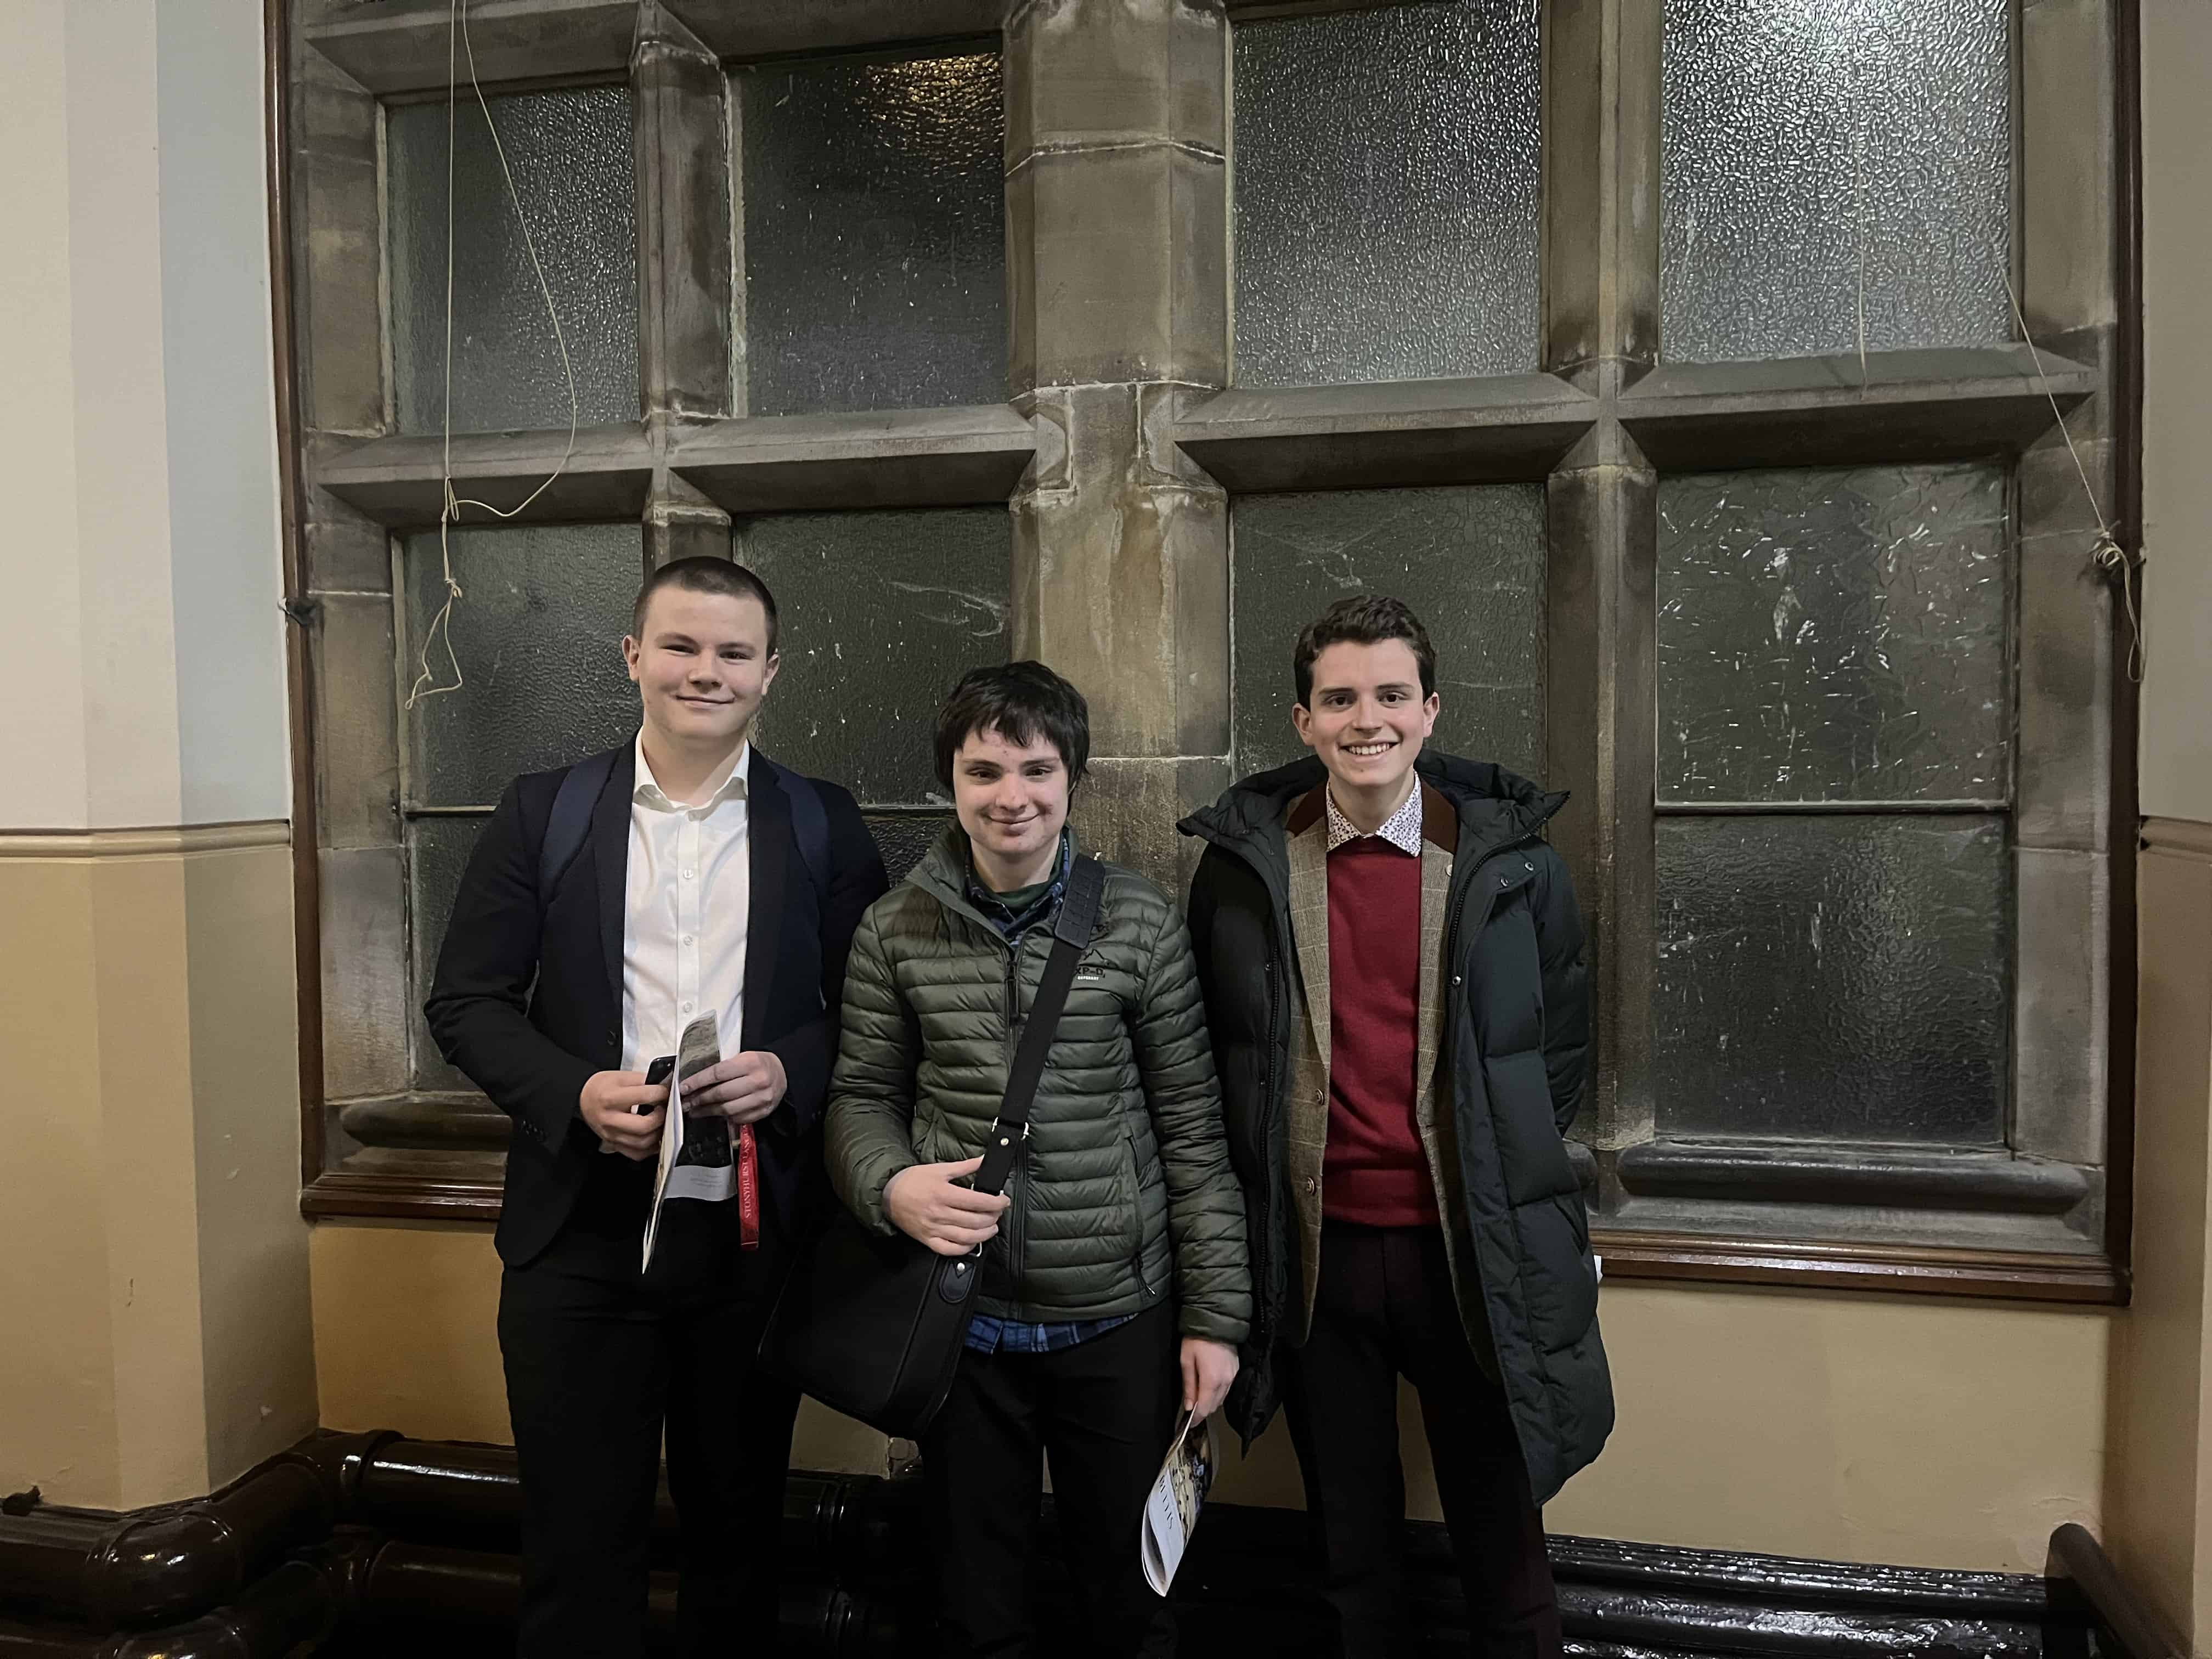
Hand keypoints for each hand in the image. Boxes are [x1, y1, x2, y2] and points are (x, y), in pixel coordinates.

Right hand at [579, 1070, 666, 1159]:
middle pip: (643, 1126)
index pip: (643, 1096)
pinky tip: (654, 1137)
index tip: (666, 1091)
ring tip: (661, 1122)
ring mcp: (611, 1135)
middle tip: (664, 1109)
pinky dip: (650, 1148)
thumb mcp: (621, 1077)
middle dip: (661, 1117)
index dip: (661, 1093)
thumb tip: (665, 1086)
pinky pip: (637, 1154)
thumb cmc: (603, 1088)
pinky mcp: (614, 1145)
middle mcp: (609, 1120)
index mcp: (610, 1098)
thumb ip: (644, 1081)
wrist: (584, 1100)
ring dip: (658, 1133)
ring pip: (642, 1143)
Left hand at [682, 1050, 787, 1125]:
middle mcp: (758, 1081)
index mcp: (750, 1063)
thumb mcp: (742, 1057)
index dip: (697, 1082)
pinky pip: (739, 1119)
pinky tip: (716, 1114)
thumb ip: (722, 1069)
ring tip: (696, 1111)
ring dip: (708, 1111)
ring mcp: (762, 1099)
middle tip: (686, 1103)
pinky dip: (725, 1118)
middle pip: (721, 1094)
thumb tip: (694, 1083)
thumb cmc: (757, 1064)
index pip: (717, 1073)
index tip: (683, 1088)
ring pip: (728, 1109)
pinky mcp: (764, 1112)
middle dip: (699, 1099)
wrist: (784, 1073)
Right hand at [884, 1156, 1010, 1257]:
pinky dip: (965, 1248)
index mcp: (943, 1193)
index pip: (977, 1201)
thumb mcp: (939, 1169)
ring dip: (984, 1234)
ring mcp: (933, 1229)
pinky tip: (973, 1241)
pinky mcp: (927, 1240)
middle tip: (998, 1212)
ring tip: (991, 1227)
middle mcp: (939, 1213)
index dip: (996, 1202)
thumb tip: (985, 1160)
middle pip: (975, 1220)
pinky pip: (950, 1249)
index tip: (1004, 1201)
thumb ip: (965, 1166)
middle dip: (992, 1217)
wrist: (888, 1195)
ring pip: (966, 1237)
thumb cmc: (913, 1181)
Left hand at [1180, 1337, 1238, 1417]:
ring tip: (1198, 1397)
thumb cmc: (1198, 1338)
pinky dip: (1217, 1392)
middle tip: (1191, 1409)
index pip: (1205, 1409)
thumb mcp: (1186, 1361)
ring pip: (1221, 1399)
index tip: (1188, 1424)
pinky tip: (1208, 1386)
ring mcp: (1232, 1376)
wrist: (1217, 1320)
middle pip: (1214, 1406)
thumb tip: (1189, 1406)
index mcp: (1212, 1380)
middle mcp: (1225, 1381)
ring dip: (1210, 1402)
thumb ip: (1188, 1386)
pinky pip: (1226, 1388)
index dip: (1196, 1419)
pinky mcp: (1236, 1370)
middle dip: (1202, 1410)